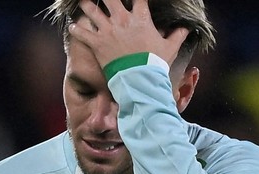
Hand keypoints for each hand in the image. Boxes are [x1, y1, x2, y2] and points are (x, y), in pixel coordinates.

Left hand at [68, 0, 188, 68]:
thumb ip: (177, 36)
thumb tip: (186, 28)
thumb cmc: (154, 64)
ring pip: (92, 11)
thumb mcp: (170, 48)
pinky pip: (82, 33)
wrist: (138, 80)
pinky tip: (71, 26)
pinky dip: (75, 29)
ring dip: (86, 5)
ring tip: (82, 1)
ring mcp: (108, 30)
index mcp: (140, 18)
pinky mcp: (97, 43)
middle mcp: (122, 20)